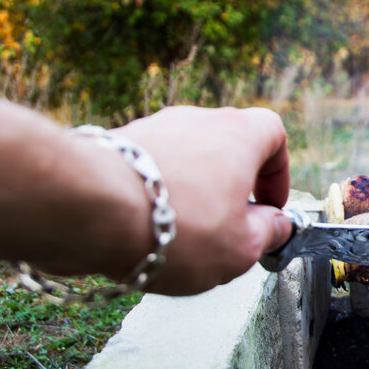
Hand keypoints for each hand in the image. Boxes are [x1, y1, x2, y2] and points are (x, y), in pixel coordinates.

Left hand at [115, 106, 292, 294]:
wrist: (90, 209)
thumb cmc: (175, 227)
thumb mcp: (241, 249)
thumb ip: (268, 234)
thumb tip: (275, 226)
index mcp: (239, 134)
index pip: (274, 135)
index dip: (277, 172)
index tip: (270, 205)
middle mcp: (197, 119)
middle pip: (228, 147)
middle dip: (232, 186)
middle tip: (229, 225)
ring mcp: (154, 127)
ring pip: (187, 158)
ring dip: (192, 191)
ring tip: (182, 233)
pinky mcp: (117, 144)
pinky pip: (151, 169)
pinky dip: (156, 194)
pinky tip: (147, 228)